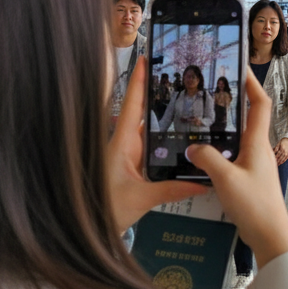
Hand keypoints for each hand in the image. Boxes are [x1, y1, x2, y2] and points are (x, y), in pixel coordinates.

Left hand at [105, 57, 205, 235]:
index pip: (132, 105)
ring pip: (147, 129)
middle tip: (174, 74)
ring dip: (162, 117)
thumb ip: (173, 189)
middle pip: (142, 112)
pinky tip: (177, 137)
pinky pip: (149, 146)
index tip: (145, 58)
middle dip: (156, 92)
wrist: (86, 230)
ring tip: (183, 101)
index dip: (138, 81)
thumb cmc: (103, 211)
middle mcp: (124, 144)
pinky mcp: (130, 165)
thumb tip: (201, 183)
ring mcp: (127, 154)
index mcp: (122, 143)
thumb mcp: (142, 199)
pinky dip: (162, 138)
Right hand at [186, 68, 287, 266]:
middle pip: (250, 117)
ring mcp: (255, 164)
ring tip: (203, 118)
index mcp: (258, 143)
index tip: (238, 68)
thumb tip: (192, 146)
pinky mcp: (249, 178)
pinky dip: (221, 148)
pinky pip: (235, 155)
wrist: (270, 235)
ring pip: (241, 136)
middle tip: (213, 90)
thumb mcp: (225, 179)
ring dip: (226, 126)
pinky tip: (204, 154)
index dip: (251, 83)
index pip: (260, 103)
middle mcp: (259, 149)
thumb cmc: (254, 205)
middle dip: (235, 101)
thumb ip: (207, 159)